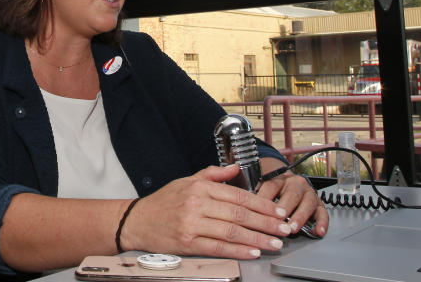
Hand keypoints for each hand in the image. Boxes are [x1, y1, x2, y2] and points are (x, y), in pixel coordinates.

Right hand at [120, 165, 292, 258]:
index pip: (239, 196)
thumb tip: (236, 168)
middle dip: (266, 223)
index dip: (262, 204)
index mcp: (200, 187)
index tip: (278, 211)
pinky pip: (218, 247)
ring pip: (232, 231)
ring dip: (257, 239)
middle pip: (240, 214)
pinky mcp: (188, 243)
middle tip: (284, 229)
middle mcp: (197, 204)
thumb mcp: (186, 181)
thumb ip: (213, 174)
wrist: (136, 221)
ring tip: (274, 243)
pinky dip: (238, 250)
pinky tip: (252, 252)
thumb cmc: (163, 202)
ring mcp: (192, 224)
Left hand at [256, 171, 327, 237]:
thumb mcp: (263, 187)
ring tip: (293, 228)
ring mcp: (308, 193)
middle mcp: (296, 184)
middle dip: (285, 207)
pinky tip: (318, 231)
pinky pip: (323, 212)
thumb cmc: (274, 191)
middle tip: (278, 220)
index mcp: (280, 179)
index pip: (272, 185)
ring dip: (300, 216)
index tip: (258, 209)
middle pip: (291, 194)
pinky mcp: (319, 204)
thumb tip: (242, 205)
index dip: (265, 197)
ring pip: (307, 203)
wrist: (291, 184)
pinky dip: (322, 222)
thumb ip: (254, 194)